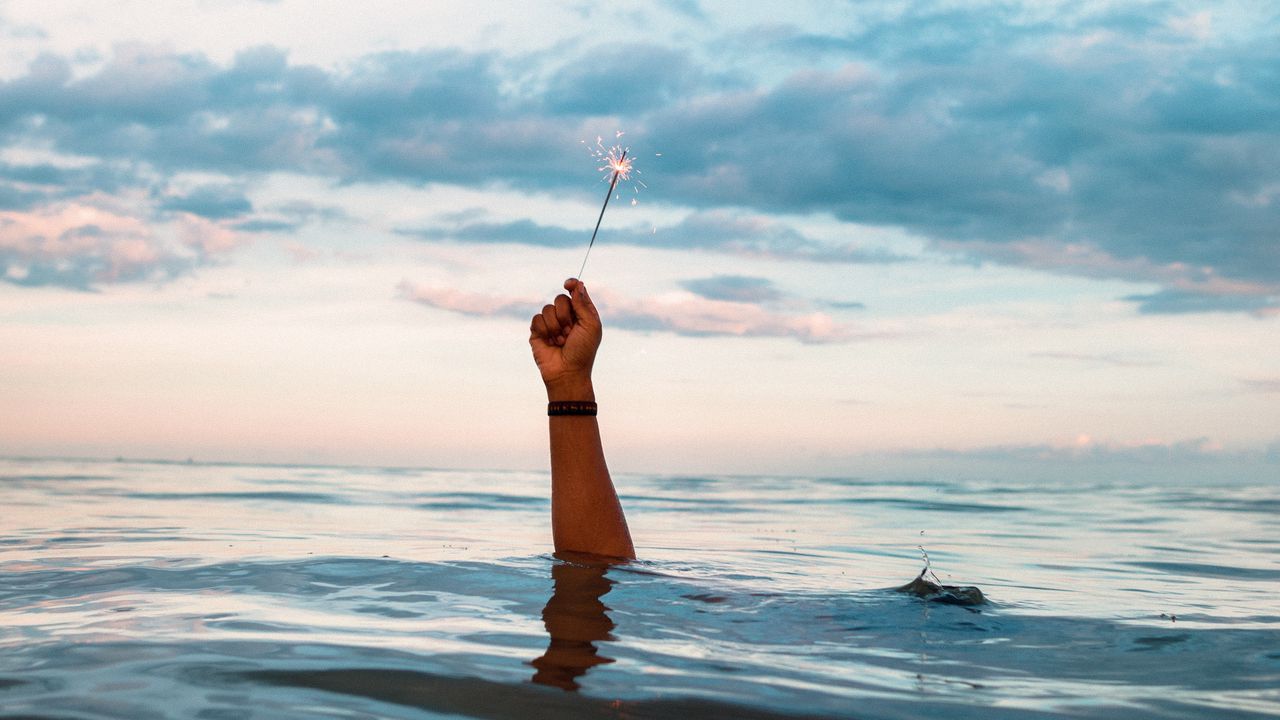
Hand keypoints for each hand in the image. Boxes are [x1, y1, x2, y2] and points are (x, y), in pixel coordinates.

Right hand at [529, 278, 601, 400]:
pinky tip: (549, 342)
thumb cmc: (583, 351)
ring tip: (560, 341)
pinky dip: (544, 331)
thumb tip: (578, 284)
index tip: (567, 284)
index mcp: (582, 313)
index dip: (572, 285)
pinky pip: (536, 319)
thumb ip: (583, 304)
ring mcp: (551, 324)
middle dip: (565, 316)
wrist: (567, 372)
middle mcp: (566, 317)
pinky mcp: (538, 331)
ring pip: (547, 309)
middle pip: (560, 299)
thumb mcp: (590, 325)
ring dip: (555, 327)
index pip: (575, 292)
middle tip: (570, 332)